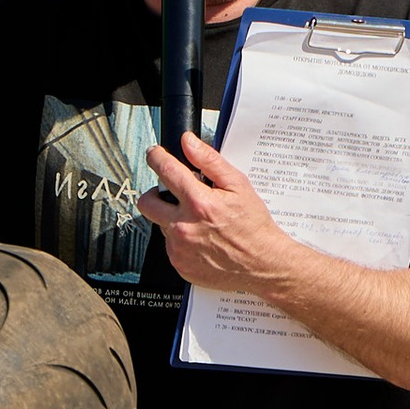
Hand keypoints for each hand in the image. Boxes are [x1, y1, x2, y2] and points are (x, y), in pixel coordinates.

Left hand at [135, 133, 293, 293]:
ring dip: (173, 218)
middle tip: (171, 193)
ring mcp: (179, 249)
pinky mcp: (180, 265)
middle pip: (147, 202)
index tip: (154, 154)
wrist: (262, 264)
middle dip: (155, 193)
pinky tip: (201, 239)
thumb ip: (210, 161)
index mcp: (199, 203)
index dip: (156, 157)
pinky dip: (181, 240)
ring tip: (198, 221)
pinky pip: (170, 246)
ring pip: (160, 224)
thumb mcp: (238, 185)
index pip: (166, 171)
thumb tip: (188, 143)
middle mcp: (184, 227)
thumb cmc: (253, 226)